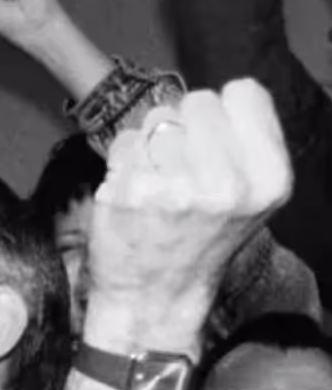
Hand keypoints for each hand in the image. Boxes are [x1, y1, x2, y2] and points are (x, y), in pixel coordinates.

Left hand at [85, 80, 292, 348]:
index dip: (222, 112)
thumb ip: (243, 142)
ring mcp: (175, 188)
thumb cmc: (199, 240)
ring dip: (150, 141)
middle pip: (196, 101)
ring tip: (156, 180)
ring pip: (157, 118)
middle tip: (178, 168)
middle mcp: (227, 183)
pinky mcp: (129, 194)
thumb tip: (215, 97)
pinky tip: (131, 192)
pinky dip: (121, 161)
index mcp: (269, 178)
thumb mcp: (249, 196)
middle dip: (183, 126)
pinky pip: (123, 143)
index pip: (243, 92)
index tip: (211, 143)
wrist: (155, 297)